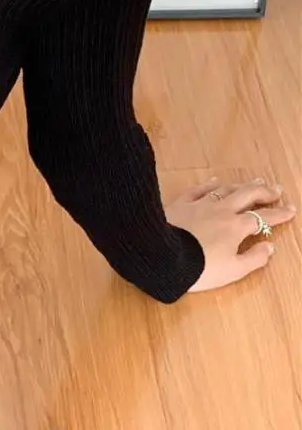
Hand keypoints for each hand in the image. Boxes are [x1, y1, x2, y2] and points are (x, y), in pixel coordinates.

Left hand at [165, 177, 296, 292]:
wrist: (162, 255)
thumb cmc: (200, 268)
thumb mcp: (233, 270)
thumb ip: (254, 258)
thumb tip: (270, 246)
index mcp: (236, 227)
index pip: (263, 218)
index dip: (279, 214)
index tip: (291, 209)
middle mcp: (221, 210)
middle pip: (247, 195)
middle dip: (264, 192)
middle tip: (276, 189)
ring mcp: (200, 204)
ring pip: (225, 189)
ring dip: (241, 185)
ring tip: (254, 181)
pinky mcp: (181, 203)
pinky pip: (198, 189)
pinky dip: (210, 184)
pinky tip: (215, 181)